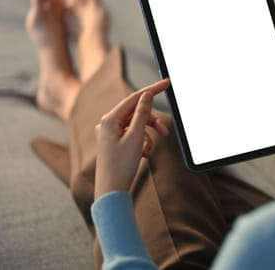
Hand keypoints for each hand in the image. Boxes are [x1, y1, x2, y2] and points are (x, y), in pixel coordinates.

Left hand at [94, 78, 170, 199]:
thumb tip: (146, 95)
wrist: (111, 192)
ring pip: (136, 126)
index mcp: (109, 119)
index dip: (152, 89)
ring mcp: (110, 134)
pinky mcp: (114, 144)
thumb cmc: (121, 166)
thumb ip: (142, 113)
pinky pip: (132, 136)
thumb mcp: (136, 136)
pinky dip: (141, 143)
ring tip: (148, 151)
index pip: (135, 98)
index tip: (167, 83)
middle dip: (152, 122)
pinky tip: (142, 155)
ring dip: (147, 136)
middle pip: (137, 113)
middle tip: (165, 132)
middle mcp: (107, 124)